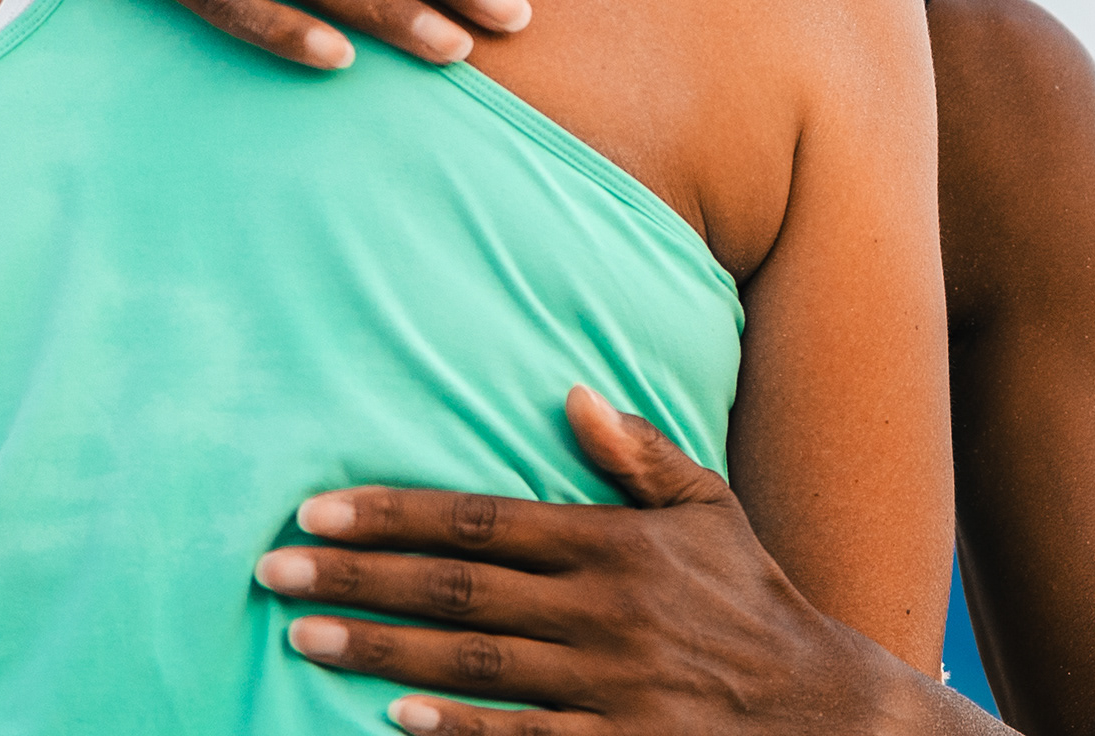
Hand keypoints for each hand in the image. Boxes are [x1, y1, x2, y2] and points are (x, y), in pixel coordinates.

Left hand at [257, 388, 933, 734]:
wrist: (821, 707)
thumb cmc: (752, 597)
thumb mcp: (708, 507)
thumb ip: (637, 452)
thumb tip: (570, 393)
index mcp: (611, 543)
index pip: (478, 521)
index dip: (391, 515)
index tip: (315, 511)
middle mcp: (600, 609)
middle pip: (453, 591)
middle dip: (356, 581)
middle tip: (273, 573)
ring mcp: (604, 683)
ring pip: (469, 665)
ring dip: (377, 653)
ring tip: (303, 638)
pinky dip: (455, 731)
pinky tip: (393, 720)